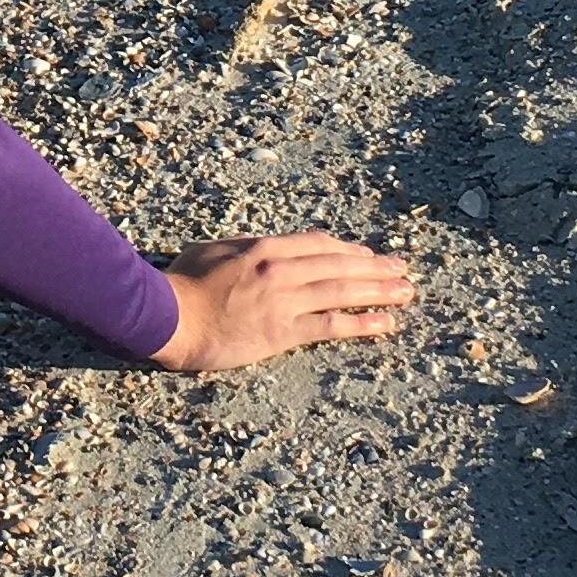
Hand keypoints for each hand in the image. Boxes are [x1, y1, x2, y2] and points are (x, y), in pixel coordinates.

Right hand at [150, 231, 416, 372]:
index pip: (318, 244)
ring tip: (406, 292)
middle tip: (402, 269)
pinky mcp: (283, 332)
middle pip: (339, 264)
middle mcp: (282, 270)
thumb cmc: (183, 284)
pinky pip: (332, 325)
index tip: (367, 255)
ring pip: (343, 291)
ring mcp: (285, 301)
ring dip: (379, 291)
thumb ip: (245, 246)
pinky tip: (386, 323)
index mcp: (265, 247)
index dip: (348, 250)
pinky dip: (362, 323)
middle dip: (375, 267)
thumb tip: (264, 247)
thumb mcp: (213, 250)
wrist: (170, 318)